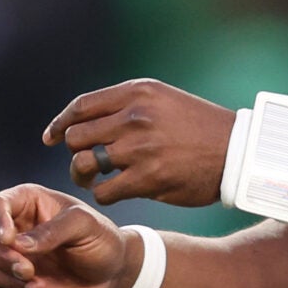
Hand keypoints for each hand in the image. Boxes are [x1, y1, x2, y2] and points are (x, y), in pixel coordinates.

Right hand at [0, 185, 134, 287]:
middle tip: (28, 270)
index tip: (10, 239)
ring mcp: (10, 260)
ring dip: (7, 281)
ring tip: (39, 286)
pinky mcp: (14, 287)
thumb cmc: (100, 240)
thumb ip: (53, 230)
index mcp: (27, 203)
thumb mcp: (85, 225)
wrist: (113, 274)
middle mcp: (13, 230)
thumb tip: (19, 245)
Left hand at [44, 80, 234, 207]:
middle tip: (83, 161)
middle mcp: (135, 117)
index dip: (60, 123)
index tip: (51, 137)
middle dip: (74, 151)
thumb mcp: (163, 100)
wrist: (236, 152)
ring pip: (84, 164)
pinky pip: (103, 191)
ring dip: (82, 175)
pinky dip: (102, 194)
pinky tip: (113, 192)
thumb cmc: (197, 127)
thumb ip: (127, 105)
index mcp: (137, 93)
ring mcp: (140, 149)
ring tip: (92, 179)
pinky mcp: (147, 179)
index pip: (81, 107)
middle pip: (76, 136)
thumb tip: (83, 120)